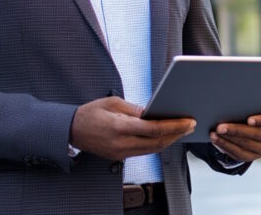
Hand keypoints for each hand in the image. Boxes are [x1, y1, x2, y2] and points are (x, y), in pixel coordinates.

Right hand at [70, 97, 194, 160]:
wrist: (70, 130)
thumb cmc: (90, 112)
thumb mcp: (112, 103)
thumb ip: (135, 109)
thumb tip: (154, 112)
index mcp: (119, 127)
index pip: (153, 129)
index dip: (173, 126)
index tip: (187, 121)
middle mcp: (121, 144)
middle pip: (156, 143)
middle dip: (177, 134)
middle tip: (191, 124)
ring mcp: (120, 153)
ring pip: (152, 150)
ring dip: (169, 140)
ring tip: (182, 129)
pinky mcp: (119, 157)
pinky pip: (144, 152)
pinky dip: (157, 144)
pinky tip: (166, 136)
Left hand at [210, 106, 260, 161]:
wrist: (255, 123)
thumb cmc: (254, 108)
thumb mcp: (256, 104)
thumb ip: (249, 104)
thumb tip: (231, 104)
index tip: (248, 120)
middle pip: (256, 134)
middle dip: (236, 130)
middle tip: (220, 126)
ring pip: (246, 145)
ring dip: (228, 139)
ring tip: (214, 133)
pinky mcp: (255, 156)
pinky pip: (240, 154)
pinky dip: (226, 146)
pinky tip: (216, 140)